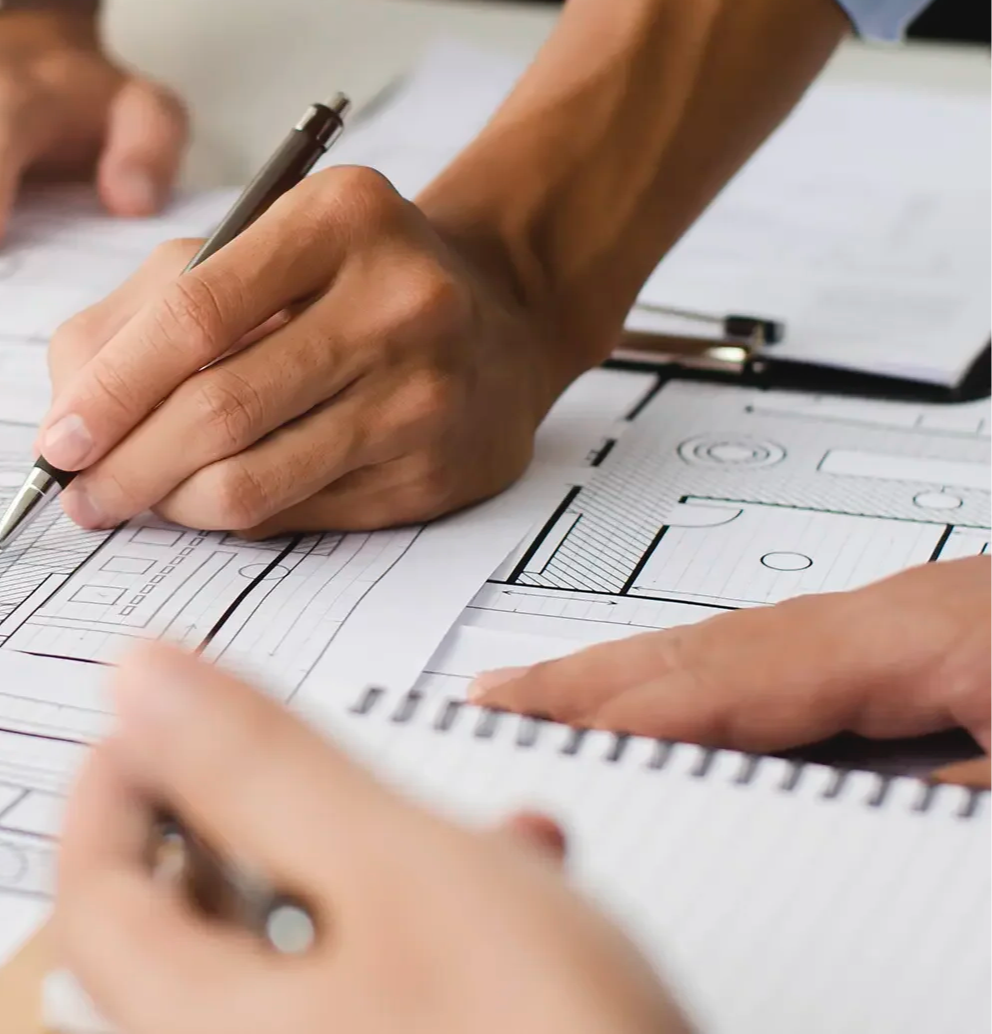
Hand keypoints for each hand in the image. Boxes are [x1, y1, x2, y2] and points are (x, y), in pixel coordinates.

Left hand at [38, 167, 578, 534]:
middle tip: (81, 493)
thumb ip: (136, 313)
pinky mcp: (439, 472)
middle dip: (127, 465)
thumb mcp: (241, 248)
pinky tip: (215, 496)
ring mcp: (426, 392)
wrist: (494, 310)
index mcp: (336, 217)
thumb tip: (66, 418)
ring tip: (139, 496)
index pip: (195, 316)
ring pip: (253, 482)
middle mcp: (397, 300)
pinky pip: (298, 515)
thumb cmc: (337, 277)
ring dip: (171, 503)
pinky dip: (234, 518)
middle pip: (219, 409)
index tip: (59, 440)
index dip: (112, 390)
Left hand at [56, 643, 687, 1033]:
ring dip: (363, 880)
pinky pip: (368, 1015)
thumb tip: (145, 687)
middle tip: (304, 763)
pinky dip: (419, 947)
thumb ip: (259, 769)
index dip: (117, 778)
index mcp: (197, 1029)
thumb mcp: (401, 872)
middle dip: (261, 824)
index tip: (159, 711)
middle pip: (191, 934)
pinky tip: (519, 904)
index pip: (90, 893)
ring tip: (461, 828)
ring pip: (297, 971)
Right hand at [472, 554, 991, 787]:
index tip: (541, 738)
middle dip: (587, 678)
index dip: (626, 712)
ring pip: (731, 640)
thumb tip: (829, 824)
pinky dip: (693, 666)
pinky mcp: (918, 626)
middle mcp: (892, 611)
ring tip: (541, 693)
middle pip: (705, 648)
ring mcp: (900, 612)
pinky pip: (772, 645)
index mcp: (918, 634)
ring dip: (627, 668)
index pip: (734, 683)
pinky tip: (664, 687)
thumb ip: (941, 794)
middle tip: (492, 701)